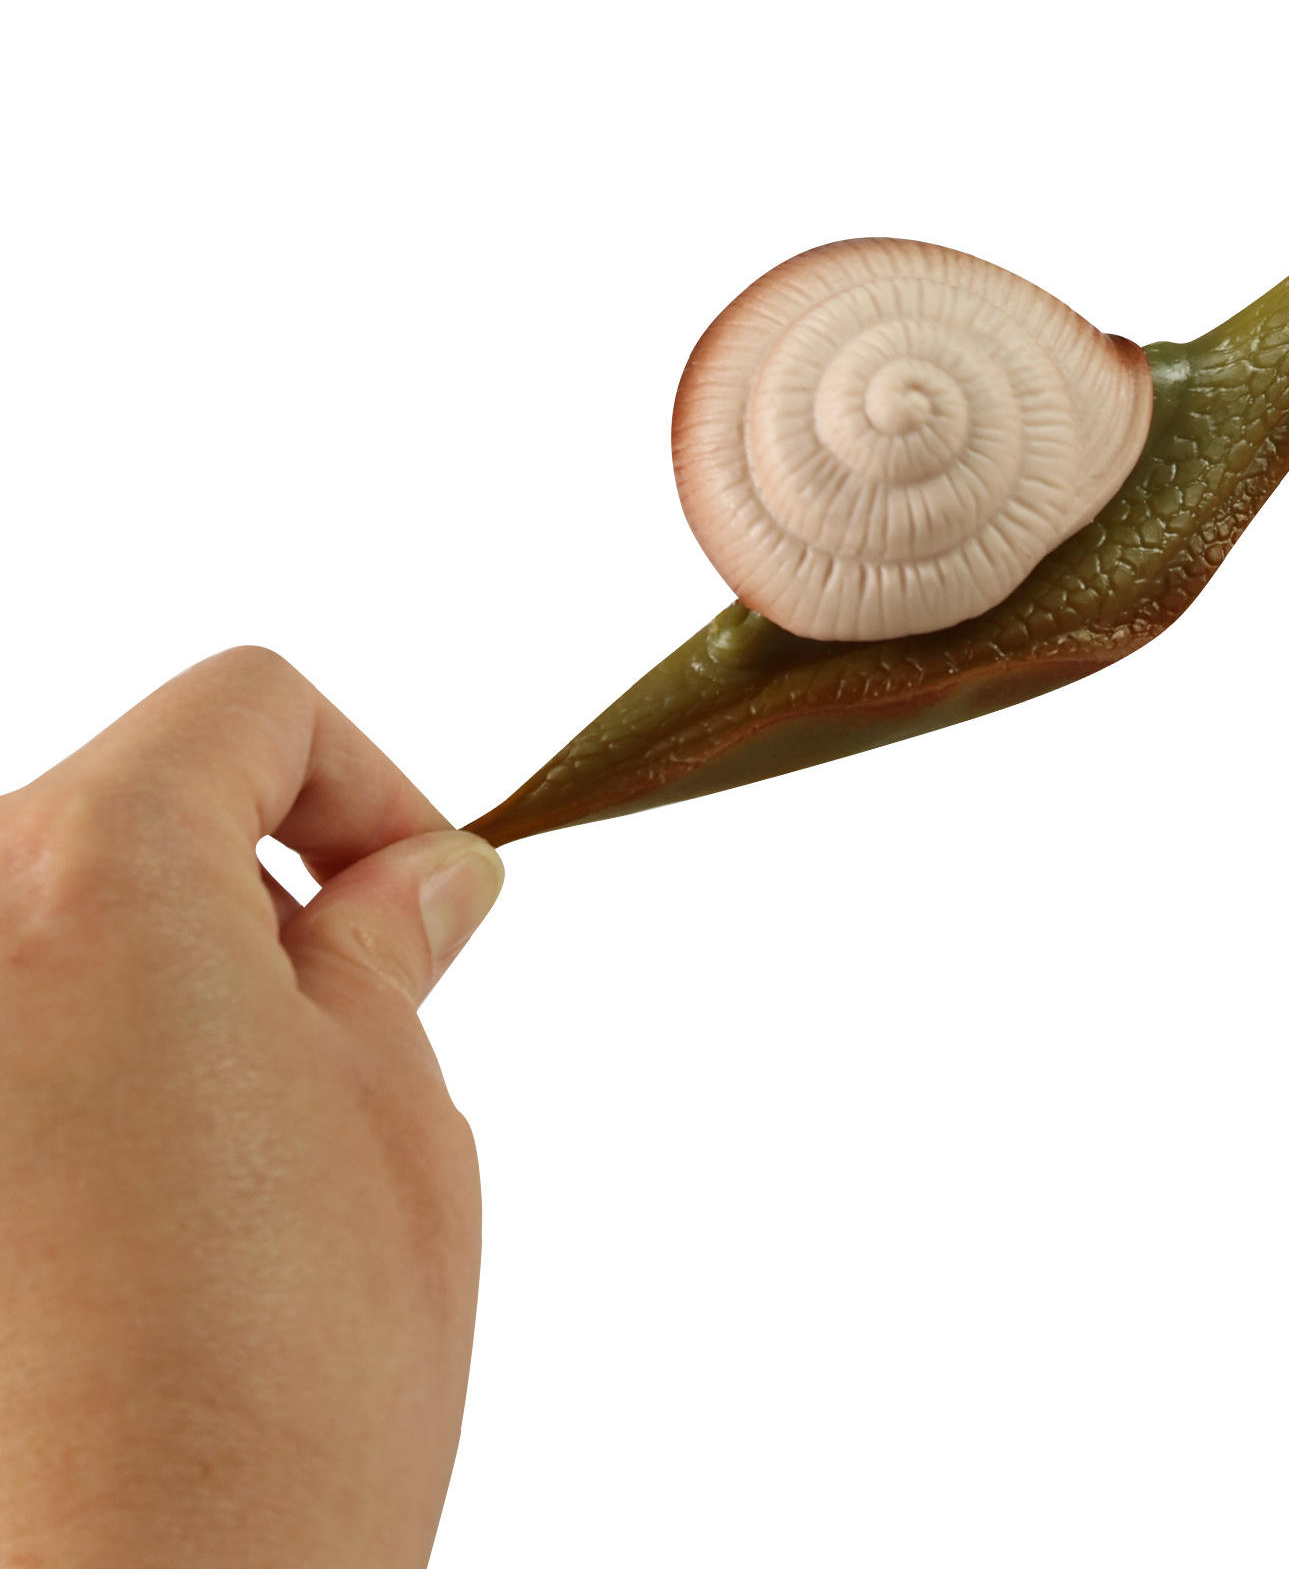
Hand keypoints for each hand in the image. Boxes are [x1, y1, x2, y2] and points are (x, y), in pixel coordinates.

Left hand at [0, 648, 501, 1566]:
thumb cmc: (272, 1412)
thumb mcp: (397, 1121)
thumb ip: (385, 955)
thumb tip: (416, 883)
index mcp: (89, 885)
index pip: (244, 709)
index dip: (367, 786)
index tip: (412, 894)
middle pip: (125, 804)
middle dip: (258, 884)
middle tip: (343, 1025)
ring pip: (37, 925)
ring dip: (147, 979)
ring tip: (224, 1144)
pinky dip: (57, 1069)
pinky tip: (116, 1208)